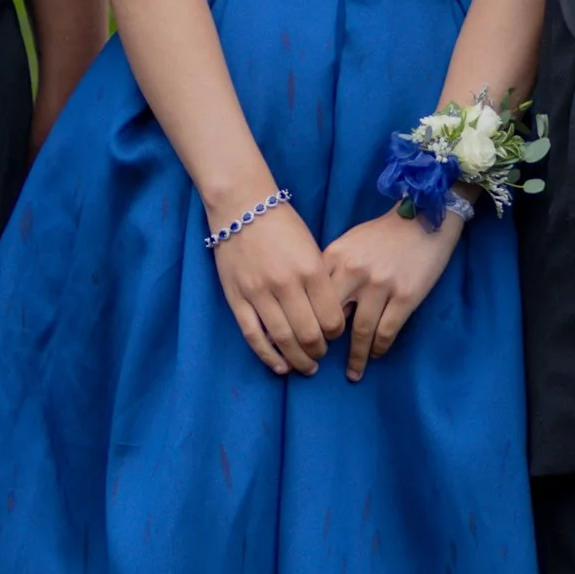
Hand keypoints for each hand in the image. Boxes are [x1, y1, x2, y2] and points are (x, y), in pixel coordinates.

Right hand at [210, 195, 348, 377]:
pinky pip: (253, 336)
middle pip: (309, 334)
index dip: (337, 333)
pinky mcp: (237, 298)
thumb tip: (330, 317)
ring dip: (297, 359)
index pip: (332, 318)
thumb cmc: (282, 225)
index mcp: (310, 270)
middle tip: (321, 355)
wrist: (241, 206)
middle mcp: (286, 284)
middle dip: (319, 351)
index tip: (335, 335)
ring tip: (305, 367)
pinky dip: (268, 356)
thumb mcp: (312, 248)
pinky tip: (279, 367)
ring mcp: (259, 293)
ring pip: (282, 340)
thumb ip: (321, 282)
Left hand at [321, 203, 465, 381]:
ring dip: (356, 357)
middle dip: (325, 346)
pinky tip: (376, 354)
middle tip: (323, 362)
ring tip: (353, 373)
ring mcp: (380, 285)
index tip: (305, 341)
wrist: (423, 217)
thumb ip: (331, 269)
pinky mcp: (405, 296)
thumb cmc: (382, 233)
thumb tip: (318, 304)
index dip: (307, 323)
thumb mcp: (348, 243)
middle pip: (331, 319)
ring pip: (360, 331)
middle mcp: (354, 272)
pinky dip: (379, 347)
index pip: (312, 298)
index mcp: (335, 257)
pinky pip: (387, 331)